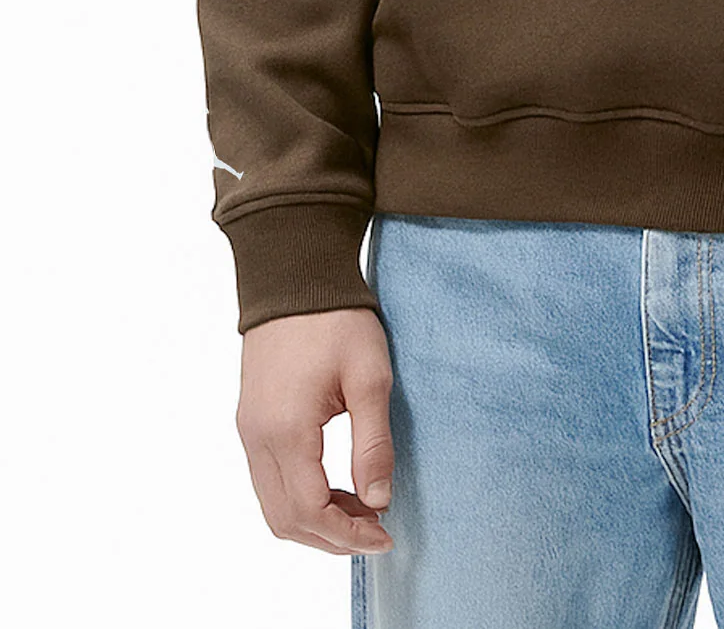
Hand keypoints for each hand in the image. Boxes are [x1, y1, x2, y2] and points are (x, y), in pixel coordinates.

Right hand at [236, 308, 395, 555]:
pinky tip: (336, 485)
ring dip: (315, 519)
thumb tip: (380, 500)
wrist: (293, 276)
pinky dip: (300, 497)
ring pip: (273, 506)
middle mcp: (257, 439)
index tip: (385, 534)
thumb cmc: (336, 319)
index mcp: (286, 430)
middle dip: (331, 537)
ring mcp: (249, 431)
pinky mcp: (250, 422)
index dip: (348, 534)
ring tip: (362, 508)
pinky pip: (268, 481)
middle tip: (376, 529)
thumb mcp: (370, 376)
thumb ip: (374, 443)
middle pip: (286, 520)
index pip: (311, 511)